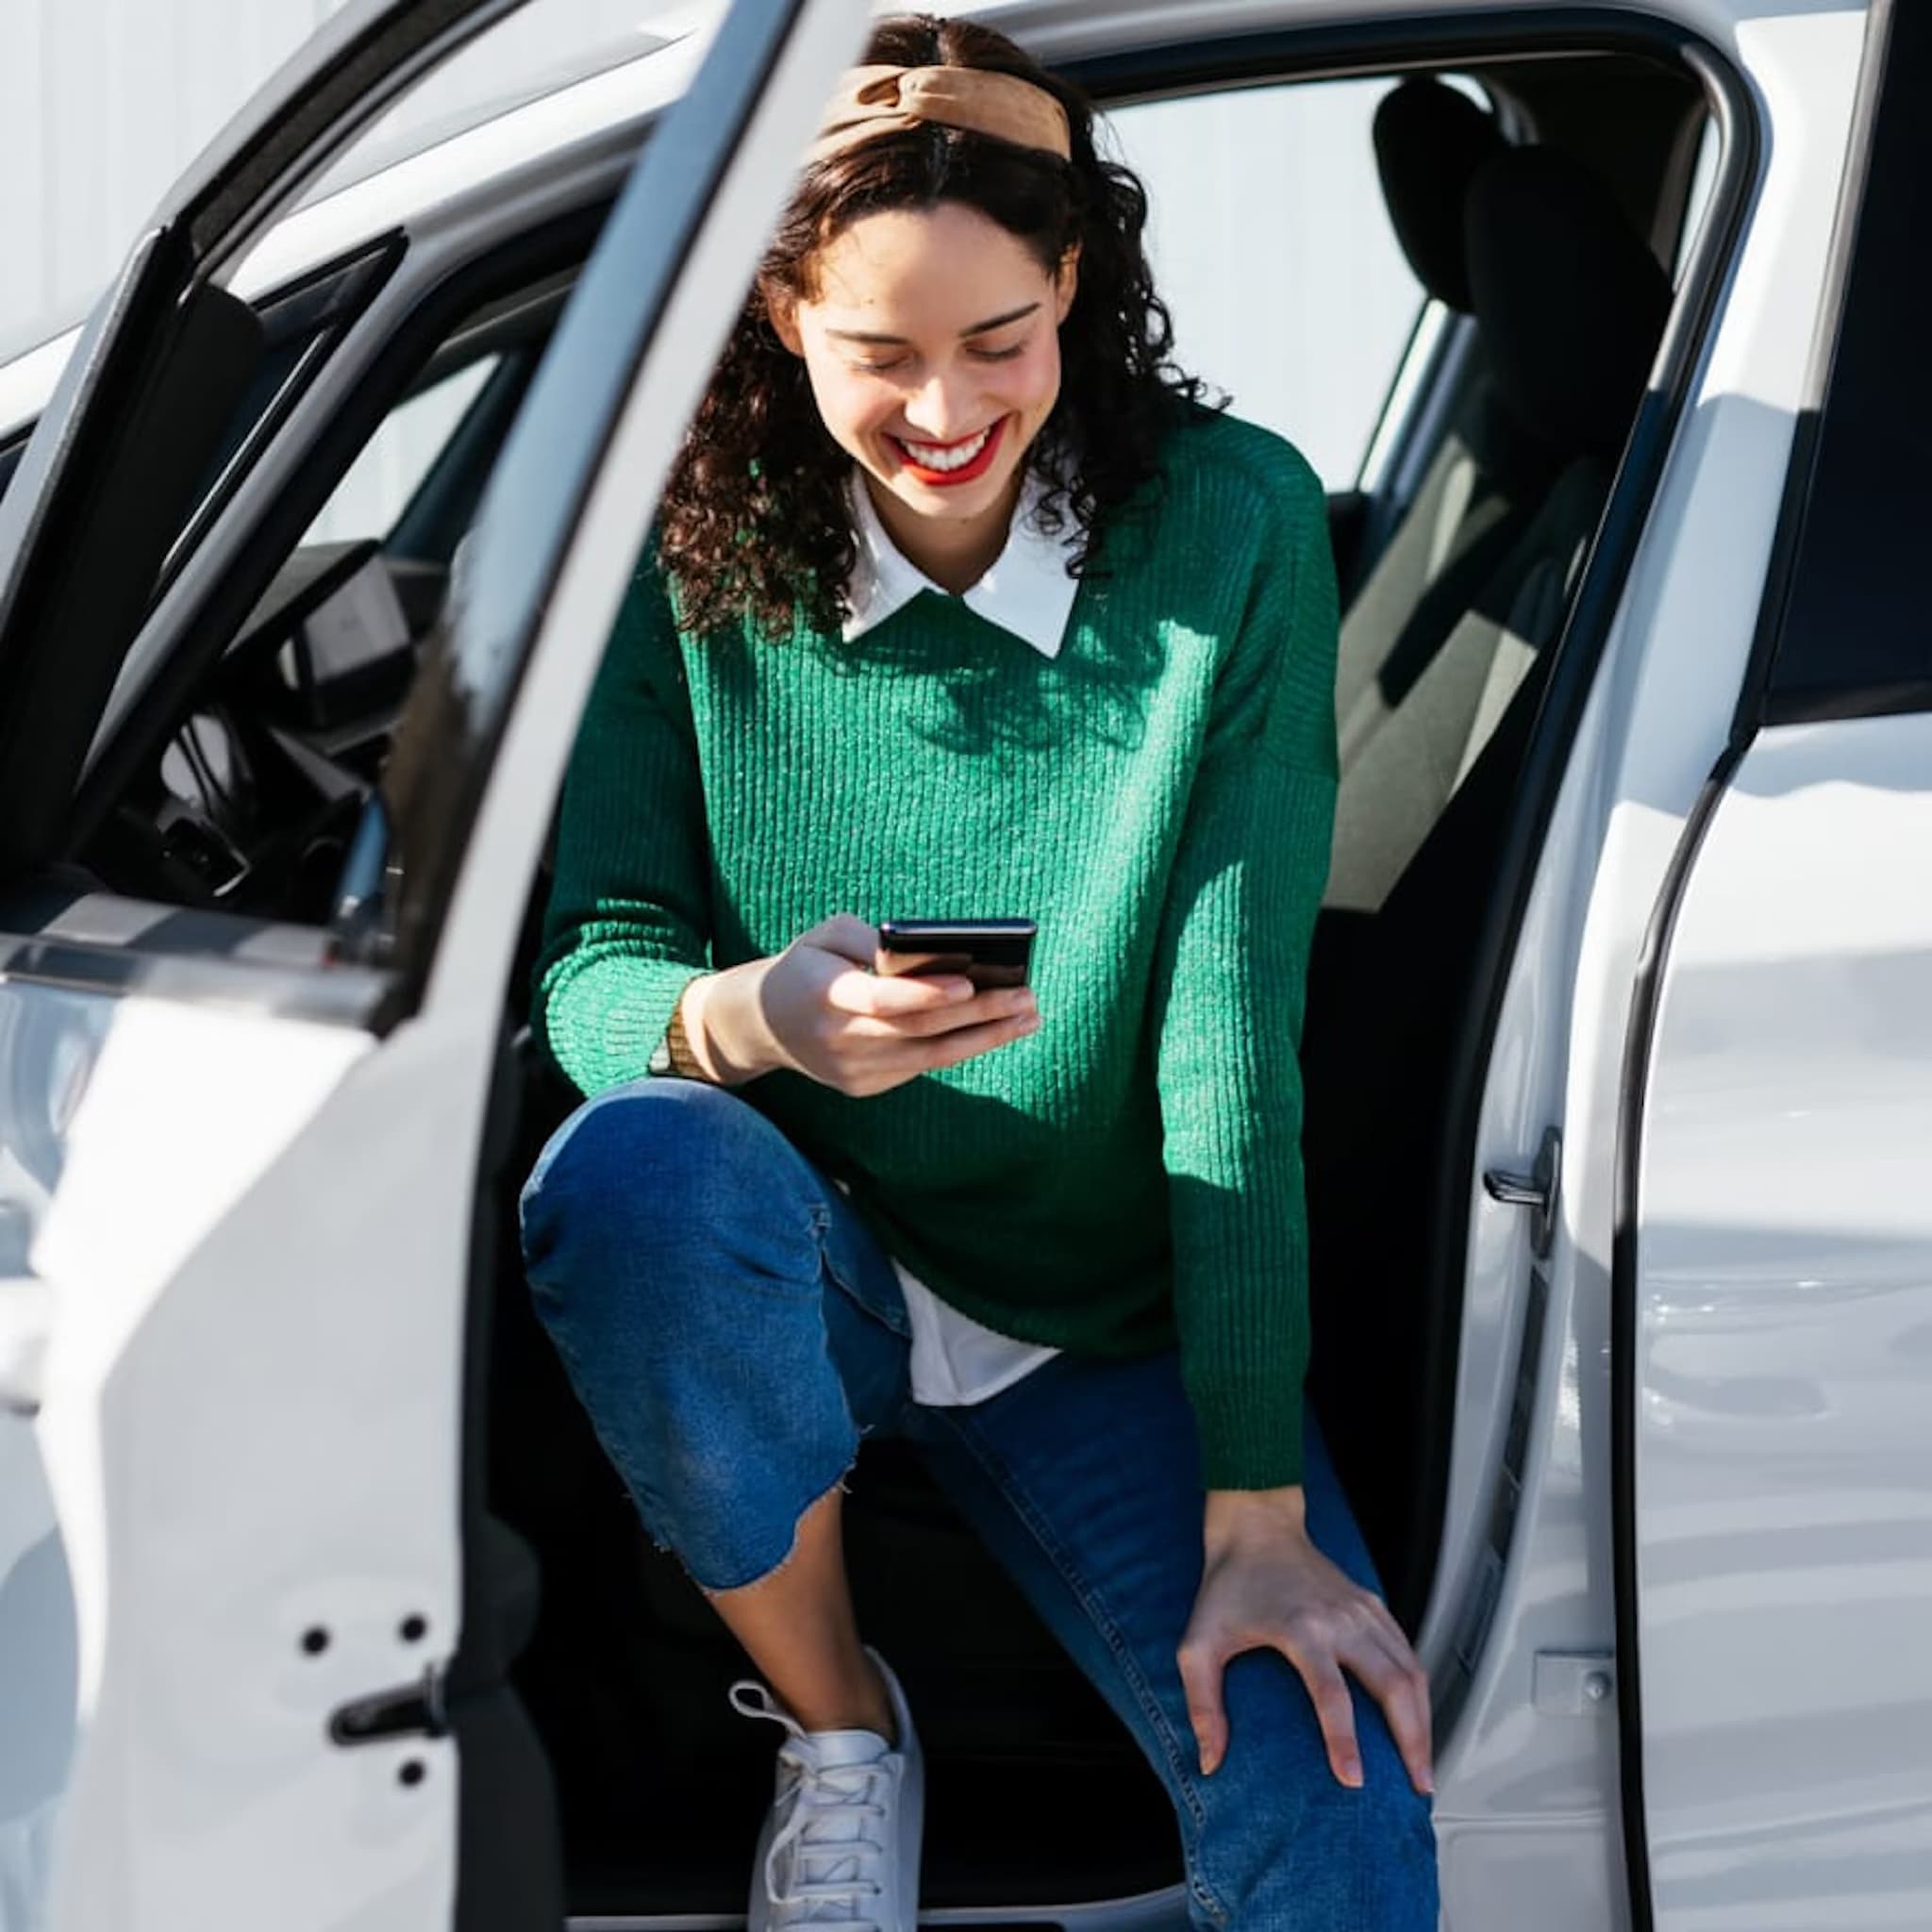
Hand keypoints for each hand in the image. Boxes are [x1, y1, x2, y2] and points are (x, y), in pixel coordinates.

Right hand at [684, 914, 1039, 1094]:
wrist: (763, 1023)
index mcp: (825, 994)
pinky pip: (921, 1065)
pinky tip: (995, 1029)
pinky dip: (960, 1046)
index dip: (926, 994)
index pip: (882, 1000)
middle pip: (919, 1030)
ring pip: (930, 1056)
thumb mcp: (826, 935)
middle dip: (979, 1013)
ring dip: (985, 1037)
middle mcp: (839, 1039)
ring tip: (1028, 1017)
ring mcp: (852, 1070)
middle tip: (1026, 996)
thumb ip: (874, 941)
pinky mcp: (864, 1086)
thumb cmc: (808, 965)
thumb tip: (931, 955)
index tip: (969, 984)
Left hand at [1178, 1487, 1432, 1794]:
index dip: (1343, 1740)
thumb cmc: (1229, 1585)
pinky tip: (1419, 1721)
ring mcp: (1362, 1611)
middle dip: (1410, 1740)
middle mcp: (1340, 1620)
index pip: (1331, 1693)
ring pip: (1410, 1671)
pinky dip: (1420, 1691)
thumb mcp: (1199, 1643)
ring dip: (1424, 1721)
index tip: (1354, 1780)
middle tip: (1416, 1787)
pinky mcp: (1373, 1606)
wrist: (1258, 1528)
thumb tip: (1211, 1760)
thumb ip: (1202, 1702)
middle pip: (1392, 1685)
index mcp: (1300, 1628)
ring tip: (1424, 1767)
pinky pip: (1408, 1652)